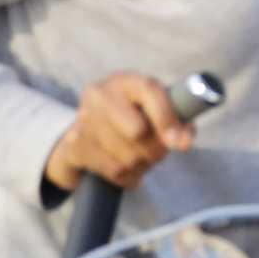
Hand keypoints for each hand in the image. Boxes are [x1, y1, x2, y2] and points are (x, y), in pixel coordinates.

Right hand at [43, 72, 198, 190]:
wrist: (89, 132)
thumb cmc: (135, 117)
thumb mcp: (156, 109)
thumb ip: (178, 119)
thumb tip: (183, 142)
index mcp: (125, 80)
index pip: (149, 91)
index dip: (167, 118)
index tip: (183, 144)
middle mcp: (99, 95)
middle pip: (137, 132)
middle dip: (156, 149)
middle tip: (159, 152)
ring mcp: (83, 120)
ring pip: (127, 158)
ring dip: (144, 165)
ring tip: (142, 159)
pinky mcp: (75, 146)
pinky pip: (114, 172)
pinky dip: (129, 177)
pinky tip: (129, 169)